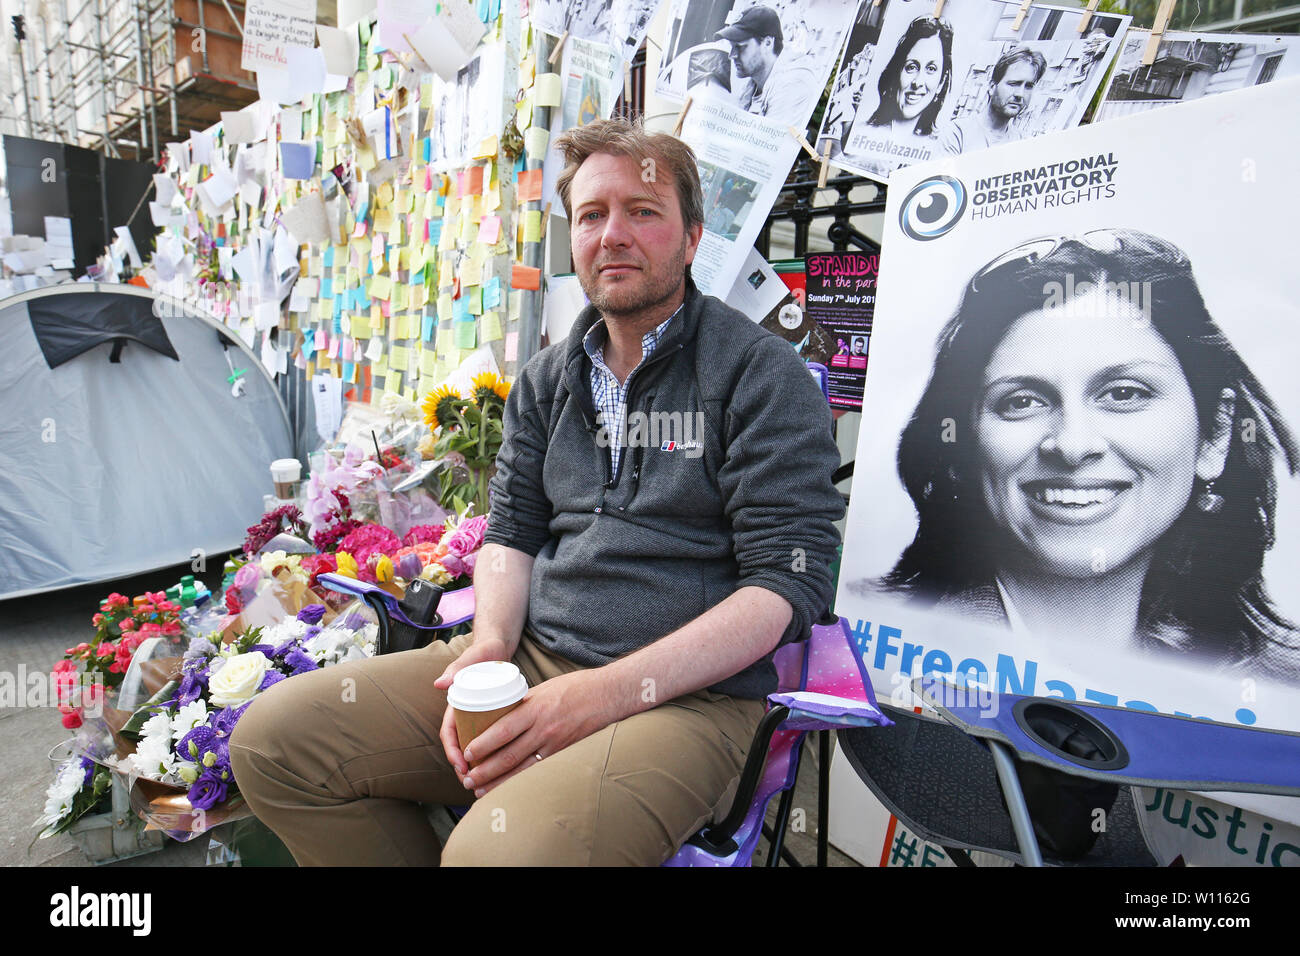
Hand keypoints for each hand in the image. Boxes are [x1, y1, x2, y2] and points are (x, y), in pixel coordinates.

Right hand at [435, 635, 512, 778]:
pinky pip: (486, 738)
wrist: (496, 646)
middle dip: (463, 765)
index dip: (452, 750)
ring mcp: (476, 715)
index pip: (449, 732)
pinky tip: (499, 765)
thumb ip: (457, 668)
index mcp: (455, 703)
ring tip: (485, 780)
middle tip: (472, 782)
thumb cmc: (483, 651)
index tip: (460, 765)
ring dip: (476, 763)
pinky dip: (489, 752)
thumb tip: (440, 683)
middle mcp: (463, 712)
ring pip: (473, 744)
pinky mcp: (489, 716)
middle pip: (460, 744)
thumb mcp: (472, 658)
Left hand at [460, 670, 613, 796]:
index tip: (466, 754)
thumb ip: (523, 705)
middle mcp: (543, 728)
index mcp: (534, 708)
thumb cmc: (575, 687)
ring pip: (521, 768)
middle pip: (508, 755)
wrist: (608, 694)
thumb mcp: (543, 689)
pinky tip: (508, 788)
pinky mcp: (564, 752)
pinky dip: (520, 781)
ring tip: (479, 790)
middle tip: (467, 779)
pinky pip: (538, 770)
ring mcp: (555, 743)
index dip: (482, 745)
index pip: (502, 730)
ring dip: (498, 782)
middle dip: (484, 771)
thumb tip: (499, 715)